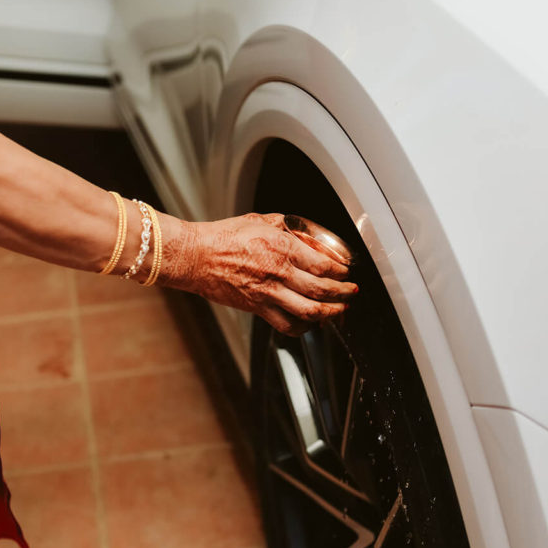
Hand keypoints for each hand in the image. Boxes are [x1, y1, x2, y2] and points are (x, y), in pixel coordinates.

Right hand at [165, 213, 357, 335]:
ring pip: (310, 311)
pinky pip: (287, 325)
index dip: (342, 272)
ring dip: (331, 313)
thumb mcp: (259, 220)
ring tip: (339, 310)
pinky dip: (303, 327)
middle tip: (351, 293)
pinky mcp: (257, 308)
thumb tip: (301, 230)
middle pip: (323, 290)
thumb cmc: (222, 237)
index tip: (346, 272)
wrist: (196, 257)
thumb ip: (284, 225)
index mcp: (282, 247)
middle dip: (344, 294)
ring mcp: (268, 293)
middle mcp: (278, 272)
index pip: (324, 265)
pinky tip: (310, 322)